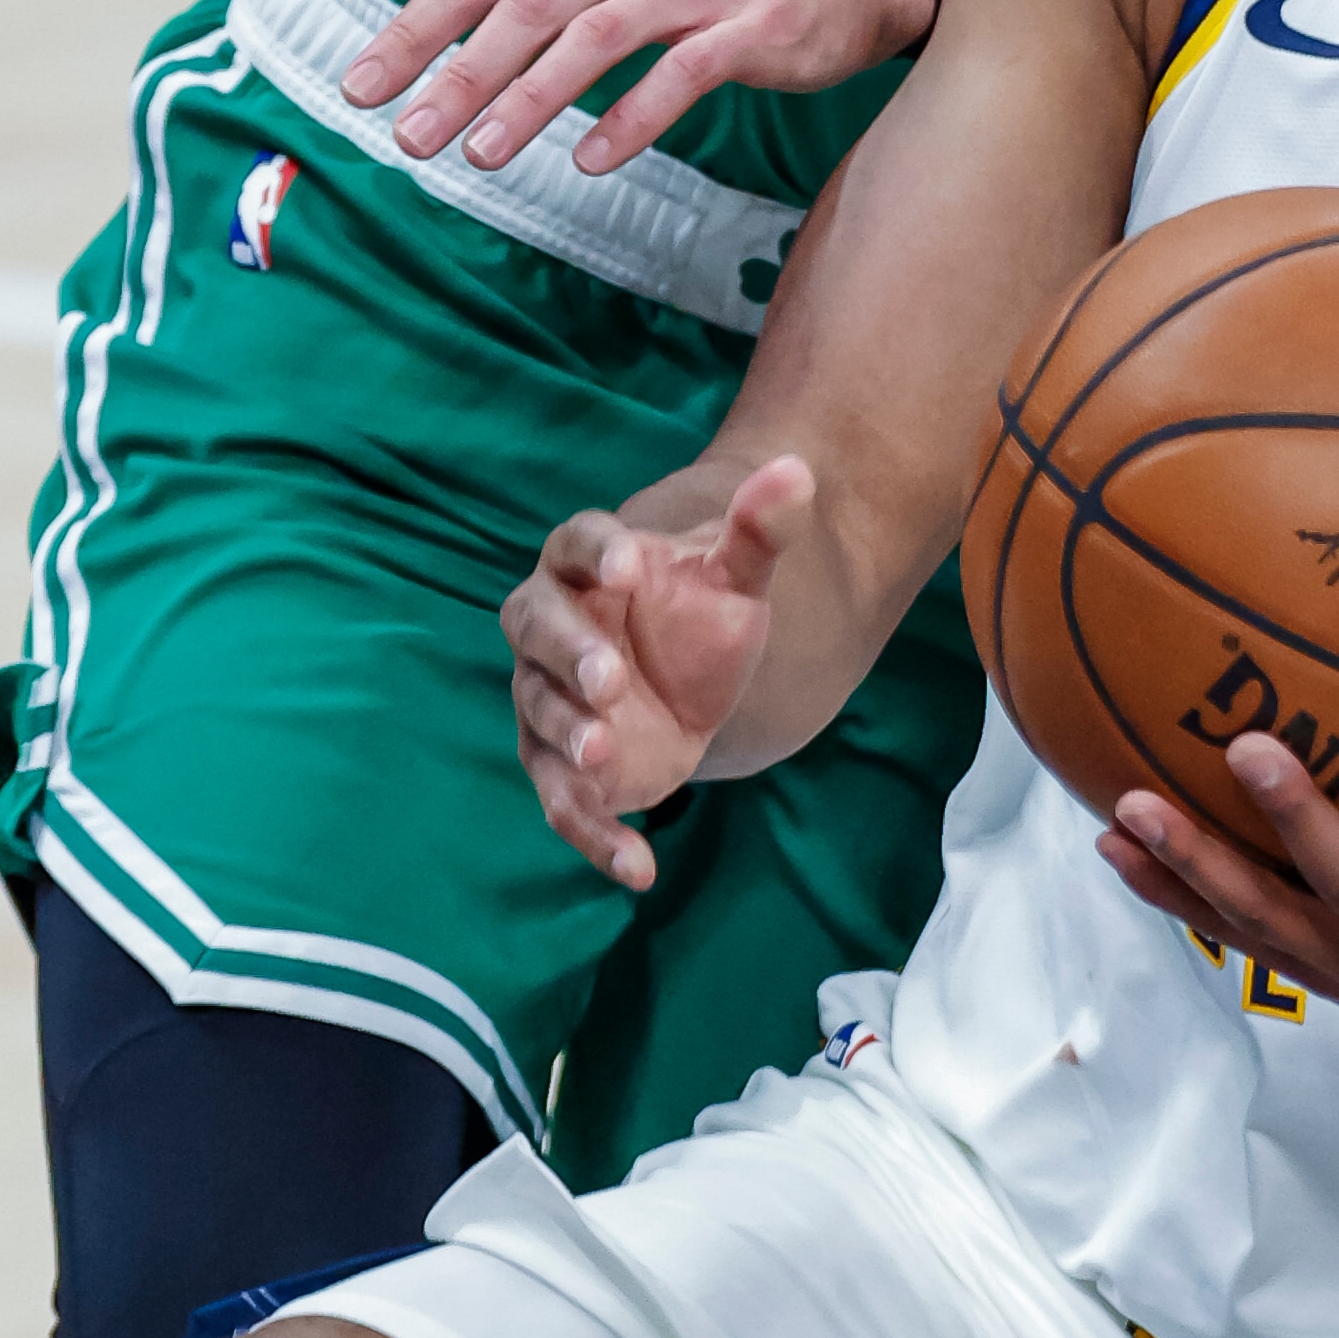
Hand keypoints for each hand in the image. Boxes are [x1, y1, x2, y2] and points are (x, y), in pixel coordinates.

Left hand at [347, 0, 939, 177]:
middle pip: (526, 5)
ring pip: (595, 36)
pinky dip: (633, 117)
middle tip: (404, 136)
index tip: (362, 85)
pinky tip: (589, 159)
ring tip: (480, 154)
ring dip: (530, 99)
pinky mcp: (756, 26)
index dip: (416, 27)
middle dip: (456, 72)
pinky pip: (684, 72)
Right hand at [506, 463, 816, 885]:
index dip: (595, 554)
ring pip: (540, 716)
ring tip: (606, 757)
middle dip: (568, 656)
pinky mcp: (565, 766)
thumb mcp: (737, 575)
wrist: (690, 676)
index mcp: (585, 567)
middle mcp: (551, 630)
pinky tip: (638, 867)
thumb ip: (759, 528)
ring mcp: (549, 701)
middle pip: (537, 632)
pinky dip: (595, 835)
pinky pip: (565, 802)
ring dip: (569, 737)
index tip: (626, 568)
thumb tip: (801, 470)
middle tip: (608, 678)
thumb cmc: (698, 612)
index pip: (574, 546)